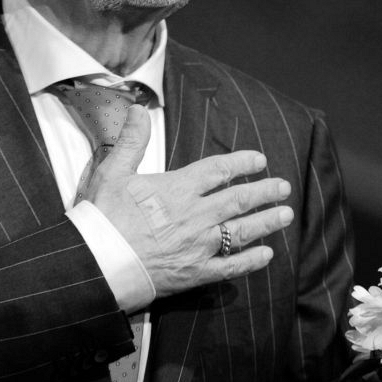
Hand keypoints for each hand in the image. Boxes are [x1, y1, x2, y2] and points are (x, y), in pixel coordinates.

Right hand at [85, 105, 293, 298]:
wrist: (95, 264)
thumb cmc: (101, 218)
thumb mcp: (112, 172)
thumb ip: (131, 140)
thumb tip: (136, 108)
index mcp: (177, 188)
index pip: (219, 170)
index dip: (242, 163)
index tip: (260, 160)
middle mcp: (195, 215)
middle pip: (238, 199)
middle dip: (264, 192)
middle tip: (284, 187)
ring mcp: (198, 246)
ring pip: (241, 231)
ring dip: (266, 222)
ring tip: (286, 215)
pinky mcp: (195, 273)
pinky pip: (230, 266)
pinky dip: (251, 261)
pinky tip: (266, 255)